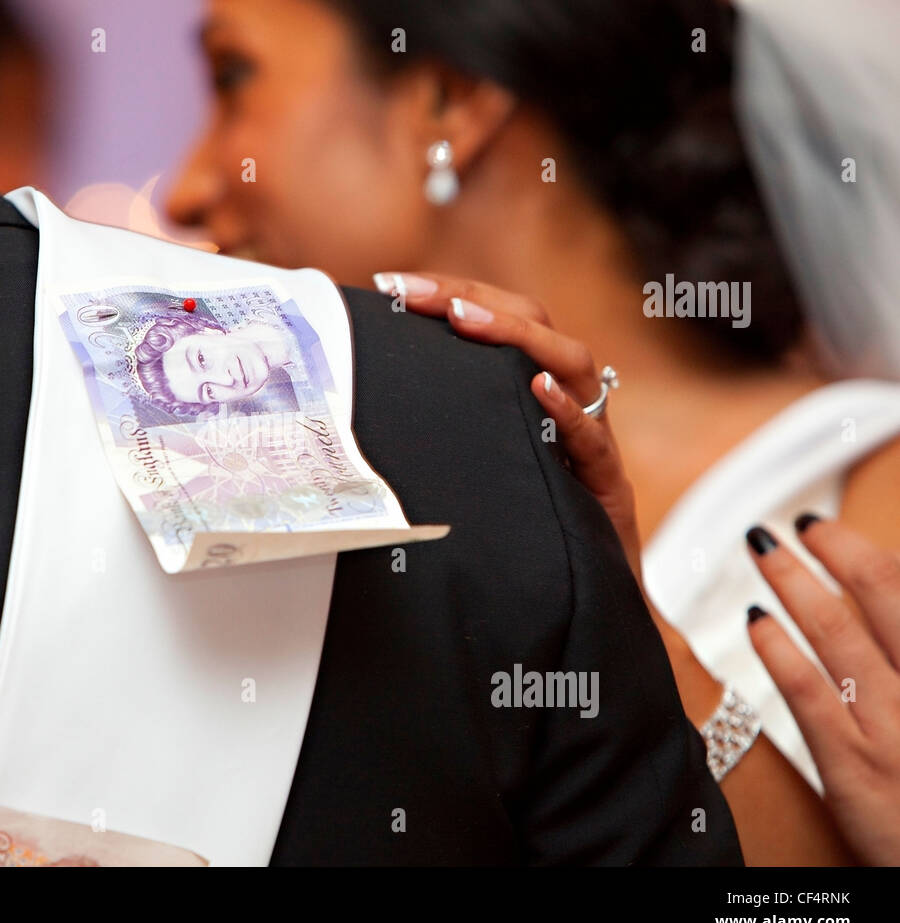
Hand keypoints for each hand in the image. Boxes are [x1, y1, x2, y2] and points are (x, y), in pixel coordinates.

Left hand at [374, 271, 640, 574]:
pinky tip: (539, 390)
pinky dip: (568, 412)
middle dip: (471, 298)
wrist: (580, 596)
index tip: (392, 284)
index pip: (500, 320)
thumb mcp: (471, 468)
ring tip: (464, 317)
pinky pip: (595, 440)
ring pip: (573, 364)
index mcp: (532, 391)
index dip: (452, 294)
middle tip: (410, 291)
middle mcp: (567, 403)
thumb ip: (439, 430)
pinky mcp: (608, 488)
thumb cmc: (520, 528)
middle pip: (534, 324)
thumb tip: (355, 407)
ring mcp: (592, 440)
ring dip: (517, 335)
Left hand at [746, 516, 899, 864]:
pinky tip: (754, 620)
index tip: (842, 534)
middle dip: (839, 548)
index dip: (875, 555)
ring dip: (794, 579)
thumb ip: (898, 655)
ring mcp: (893, 728)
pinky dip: (777, 648)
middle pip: (884, 593)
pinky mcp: (852, 766)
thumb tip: (878, 604)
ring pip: (837, 631)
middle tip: (804, 522)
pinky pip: (808, 691)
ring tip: (764, 547)